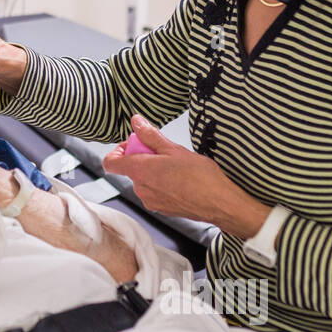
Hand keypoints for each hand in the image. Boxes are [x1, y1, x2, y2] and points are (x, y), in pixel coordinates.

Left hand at [102, 114, 268, 237]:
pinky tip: (180, 179)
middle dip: (143, 157)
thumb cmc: (200, 176)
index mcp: (140, 171)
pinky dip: (161, 182)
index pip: (111, 163)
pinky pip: (154, 191)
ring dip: (153, 170)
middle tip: (164, 151)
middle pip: (130, 168)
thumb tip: (136, 122)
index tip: (134, 144)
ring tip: (176, 166)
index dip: (118, 150)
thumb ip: (150, 136)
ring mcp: (150, 201)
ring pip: (143, 179)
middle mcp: (141, 189)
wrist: (220, 203)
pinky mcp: (161, 209)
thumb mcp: (174, 149)